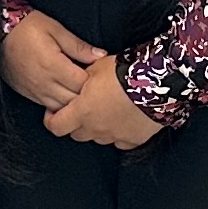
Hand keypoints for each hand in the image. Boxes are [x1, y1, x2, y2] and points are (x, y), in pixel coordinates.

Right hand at [1, 6, 103, 113]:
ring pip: (62, 108)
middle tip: (93, 82)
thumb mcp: (56, 29)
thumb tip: (100, 56)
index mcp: (53, 66)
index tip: (98, 72)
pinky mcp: (28, 94)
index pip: (82, 84)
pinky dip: (60, 104)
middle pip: (74, 100)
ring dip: (73, 101)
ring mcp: (35, 91)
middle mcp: (44, 83)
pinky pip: (48, 107)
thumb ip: (78, 46)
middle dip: (86, 93)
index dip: (94, 80)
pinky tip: (65, 93)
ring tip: (80, 88)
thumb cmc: (27, 28)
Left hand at [43, 60, 163, 154]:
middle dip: (75, 123)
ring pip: (98, 138)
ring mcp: (114, 136)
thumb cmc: (124, 72)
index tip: (55, 111)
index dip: (51, 119)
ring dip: (97, 128)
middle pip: (76, 134)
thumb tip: (76, 80)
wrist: (156, 82)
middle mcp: (95, 128)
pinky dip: (119, 133)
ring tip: (106, 111)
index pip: (56, 126)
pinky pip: (120, 141)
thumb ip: (81, 79)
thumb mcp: (96, 67)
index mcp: (82, 112)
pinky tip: (123, 120)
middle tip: (82, 109)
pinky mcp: (133, 140)